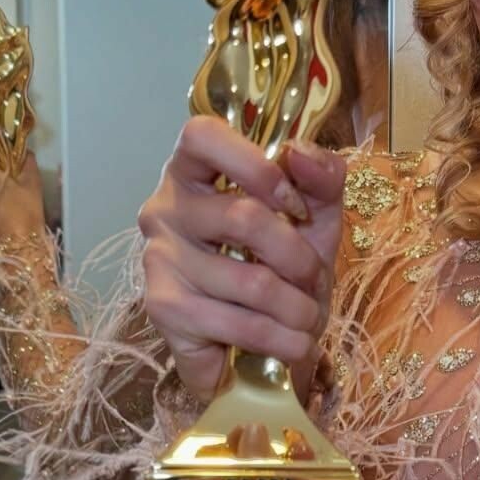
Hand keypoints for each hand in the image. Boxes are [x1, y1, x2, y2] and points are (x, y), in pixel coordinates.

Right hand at [138, 116, 346, 403]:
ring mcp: (158, 259)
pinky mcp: (164, 310)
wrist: (267, 344)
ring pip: (251, 281)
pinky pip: (239, 324)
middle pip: (244, 217)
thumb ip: (321, 178)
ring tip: (306, 318)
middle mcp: (165, 209)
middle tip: (313, 280)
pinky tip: (294, 343)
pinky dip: (283, 340)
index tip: (294, 205)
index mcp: (194, 172)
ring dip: (299, 308)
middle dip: (300, 258)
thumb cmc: (284, 269)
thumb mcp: (317, 218)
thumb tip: (299, 152)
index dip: (257, 166)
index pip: (202, 135)